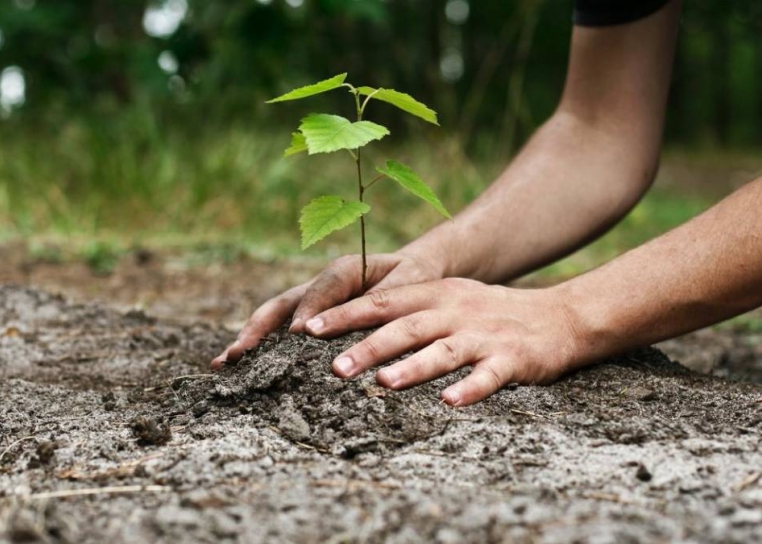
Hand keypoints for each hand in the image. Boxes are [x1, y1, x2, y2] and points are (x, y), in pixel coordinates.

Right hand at [211, 251, 443, 367]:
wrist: (414, 272)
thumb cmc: (414, 278)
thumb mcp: (409, 284)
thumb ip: (385, 298)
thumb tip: (360, 319)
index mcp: (345, 270)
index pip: (322, 289)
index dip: (309, 310)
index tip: (298, 335)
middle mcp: (320, 285)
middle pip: (282, 304)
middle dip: (258, 329)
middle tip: (238, 353)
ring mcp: (310, 302)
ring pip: (274, 318)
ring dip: (249, 339)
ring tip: (224, 363)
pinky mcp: (309, 317)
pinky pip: (281, 331)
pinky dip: (260, 347)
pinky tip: (239, 368)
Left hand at [302, 278, 582, 405]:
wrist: (560, 317)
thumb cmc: (490, 313)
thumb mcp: (448, 300)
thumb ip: (406, 310)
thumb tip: (350, 328)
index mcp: (436, 295)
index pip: (382, 301)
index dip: (345, 314)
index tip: (309, 328)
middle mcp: (455, 311)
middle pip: (406, 327)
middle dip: (369, 346)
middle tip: (334, 367)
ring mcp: (484, 335)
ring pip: (443, 351)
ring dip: (413, 367)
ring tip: (384, 384)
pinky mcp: (513, 359)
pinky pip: (488, 376)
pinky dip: (469, 389)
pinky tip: (450, 403)